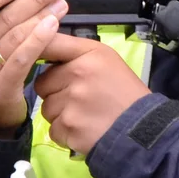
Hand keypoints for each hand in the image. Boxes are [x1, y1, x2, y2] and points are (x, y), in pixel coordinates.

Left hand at [33, 33, 151, 154]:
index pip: (51, 44)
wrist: (143, 129)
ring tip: (84, 115)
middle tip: (78, 99)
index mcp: (89, 54)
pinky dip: (65, 133)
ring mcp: (71, 102)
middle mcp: (77, 74)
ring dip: (60, 115)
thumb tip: (43, 48)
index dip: (39, 52)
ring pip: (46, 108)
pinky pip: (53, 129)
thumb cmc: (126, 93)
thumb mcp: (108, 61)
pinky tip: (84, 130)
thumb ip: (76, 53)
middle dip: (55, 93)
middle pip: (42, 83)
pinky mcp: (69, 127)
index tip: (35, 59)